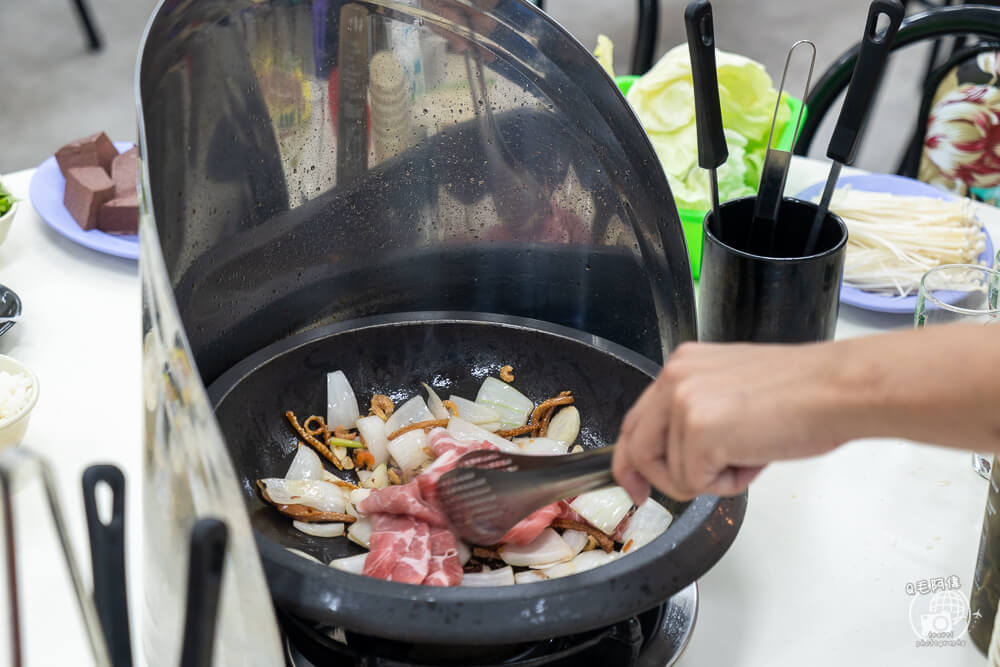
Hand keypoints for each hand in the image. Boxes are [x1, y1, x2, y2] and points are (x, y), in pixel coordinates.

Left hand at [612, 341, 846, 502]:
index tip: (633, 485)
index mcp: (682, 366)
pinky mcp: (699, 431)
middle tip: (656, 500)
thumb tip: (679, 455)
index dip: (631, 460)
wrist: (838, 389)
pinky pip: (695, 483)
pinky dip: (727, 484)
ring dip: (708, 480)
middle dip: (654, 481)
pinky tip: (755, 458)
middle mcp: (675, 378)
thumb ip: (698, 413)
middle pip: (637, 448)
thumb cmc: (804, 393)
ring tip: (748, 455)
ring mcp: (684, 403)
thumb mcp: (732, 391)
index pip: (636, 420)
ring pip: (670, 473)